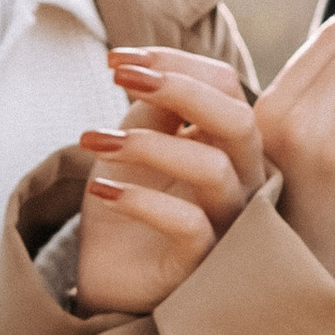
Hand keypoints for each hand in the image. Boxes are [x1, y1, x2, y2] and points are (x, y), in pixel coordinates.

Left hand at [69, 47, 268, 314]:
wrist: (108, 274)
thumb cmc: (130, 201)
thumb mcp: (134, 142)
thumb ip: (151, 107)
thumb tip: (149, 68)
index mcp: (227, 141)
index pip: (224, 85)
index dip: (173, 62)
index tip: (116, 60)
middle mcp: (240, 178)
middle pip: (238, 120)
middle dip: (180, 89)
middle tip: (123, 79)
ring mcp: (228, 220)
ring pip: (214, 169)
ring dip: (149, 145)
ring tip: (94, 140)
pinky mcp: (205, 260)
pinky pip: (189, 224)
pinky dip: (142, 201)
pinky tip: (102, 190)